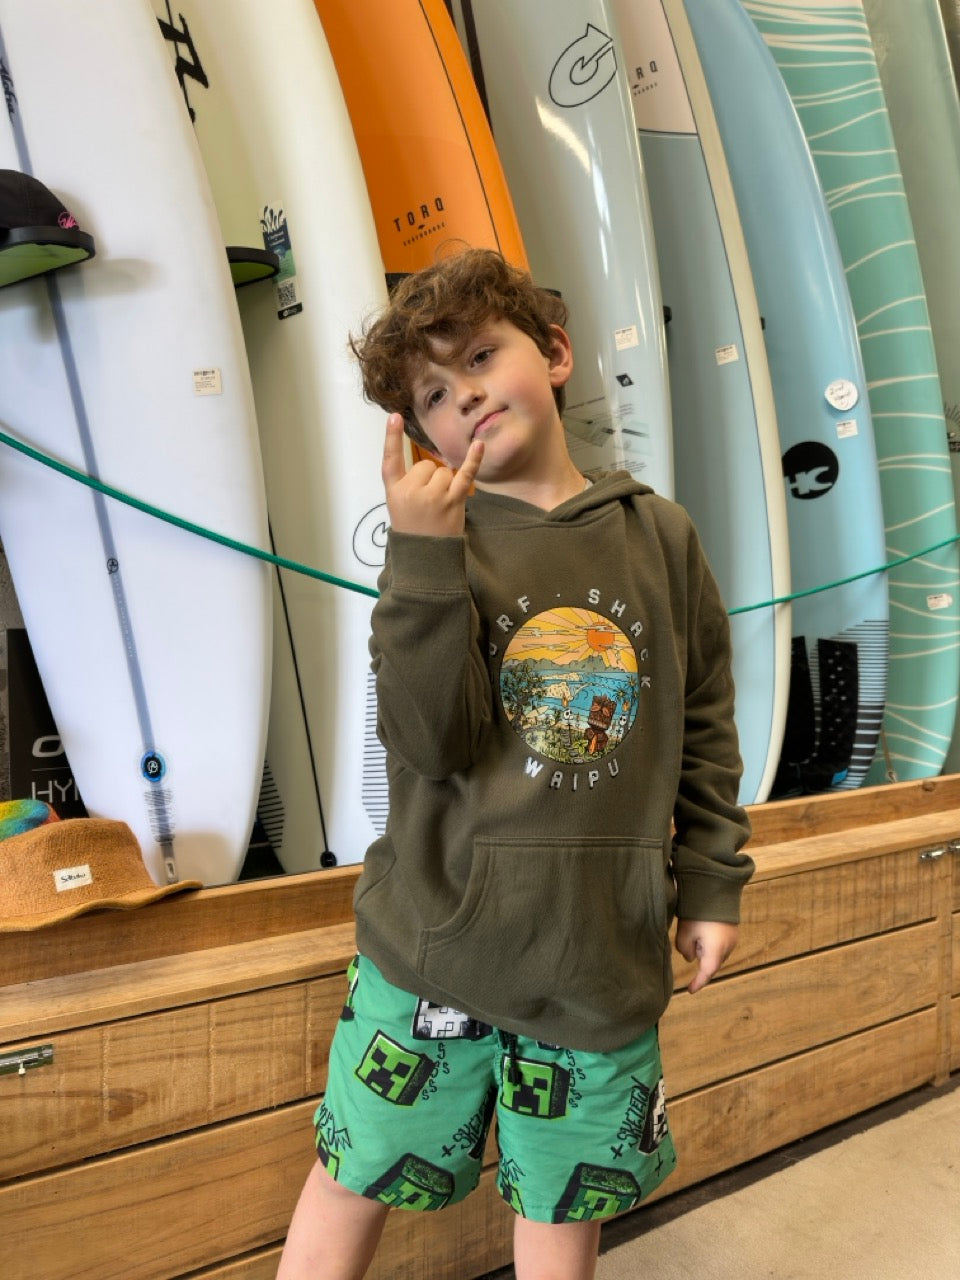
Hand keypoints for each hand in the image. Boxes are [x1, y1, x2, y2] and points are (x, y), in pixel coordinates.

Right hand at [381, 413, 483, 536]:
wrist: (426, 557)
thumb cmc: (413, 528)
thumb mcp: (399, 506)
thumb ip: (409, 484)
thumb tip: (434, 465)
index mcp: (394, 491)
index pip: (390, 459)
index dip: (391, 437)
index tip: (395, 416)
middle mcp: (411, 492)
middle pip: (426, 465)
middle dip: (430, 478)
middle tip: (427, 503)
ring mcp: (433, 497)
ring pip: (444, 471)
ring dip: (445, 483)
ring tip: (439, 506)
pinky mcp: (453, 502)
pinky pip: (465, 475)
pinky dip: (473, 460)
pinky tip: (479, 444)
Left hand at [674, 919, 738, 993]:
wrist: (717, 889)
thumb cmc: (699, 912)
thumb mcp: (685, 932)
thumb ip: (684, 949)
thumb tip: (690, 956)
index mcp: (716, 951)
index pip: (706, 973)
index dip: (698, 983)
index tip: (690, 990)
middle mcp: (727, 947)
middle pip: (711, 962)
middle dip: (699, 958)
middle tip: (688, 940)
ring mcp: (732, 938)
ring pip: (716, 952)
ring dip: (704, 948)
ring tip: (695, 929)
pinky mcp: (732, 930)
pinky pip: (720, 943)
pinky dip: (710, 941)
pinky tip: (702, 927)